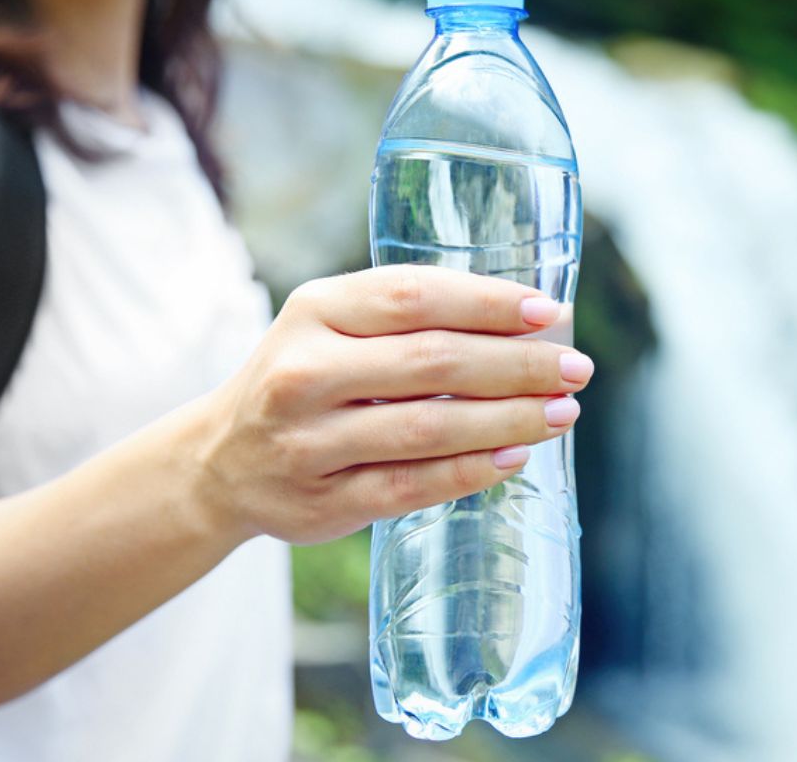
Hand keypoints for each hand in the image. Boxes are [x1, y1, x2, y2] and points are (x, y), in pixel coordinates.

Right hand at [195, 264, 594, 544]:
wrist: (220, 459)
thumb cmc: (303, 378)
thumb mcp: (331, 326)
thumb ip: (408, 318)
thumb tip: (525, 324)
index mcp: (315, 310)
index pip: (413, 296)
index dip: (488, 303)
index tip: (548, 313)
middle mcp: (304, 371)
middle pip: (431, 362)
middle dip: (517, 366)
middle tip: (575, 368)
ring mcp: (309, 441)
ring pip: (428, 428)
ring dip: (508, 420)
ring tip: (561, 413)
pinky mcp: (323, 501)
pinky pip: (411, 486)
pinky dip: (470, 472)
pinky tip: (515, 457)